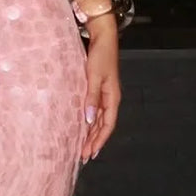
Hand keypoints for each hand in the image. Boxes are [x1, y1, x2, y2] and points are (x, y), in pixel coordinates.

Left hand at [81, 23, 120, 164]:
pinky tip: (82, 127)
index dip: (99, 141)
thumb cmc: (100, 56)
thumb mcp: (94, 77)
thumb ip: (91, 98)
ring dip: (91, 134)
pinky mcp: (98, 89)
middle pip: (103, 126)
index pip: (107, 126)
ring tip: (82, 148)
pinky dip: (89, 122)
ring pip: (99, 120)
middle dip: (94, 142)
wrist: (103, 38)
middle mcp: (110, 99)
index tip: (90, 153)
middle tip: (83, 157)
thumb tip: (89, 120)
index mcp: (112, 98)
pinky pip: (95, 111)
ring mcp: (104, 94)